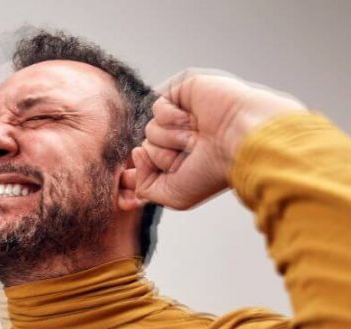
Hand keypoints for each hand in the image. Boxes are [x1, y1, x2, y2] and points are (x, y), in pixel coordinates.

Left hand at [121, 69, 307, 210]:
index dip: (137, 172)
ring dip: (170, 138)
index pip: (146, 164)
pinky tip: (193, 120)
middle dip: (162, 157)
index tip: (129, 180)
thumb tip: (136, 153)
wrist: (240, 141)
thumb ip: (144, 186)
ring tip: (197, 137)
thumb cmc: (214, 170)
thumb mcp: (174, 196)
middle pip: (144, 149)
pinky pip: (156, 106)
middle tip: (191, 154)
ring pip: (149, 129)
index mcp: (181, 160)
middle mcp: (180, 138)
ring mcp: (181, 114)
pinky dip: (172, 117)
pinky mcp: (182, 90)